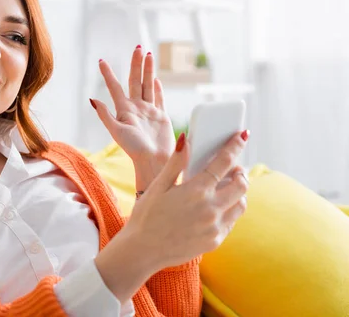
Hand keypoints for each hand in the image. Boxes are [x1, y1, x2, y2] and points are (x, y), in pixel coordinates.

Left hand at [90, 45, 174, 186]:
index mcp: (124, 110)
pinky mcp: (161, 116)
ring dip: (148, 70)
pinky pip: (158, 98)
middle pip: (135, 80)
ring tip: (149, 54)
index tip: (101, 61)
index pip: (115, 87)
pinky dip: (157, 87)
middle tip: (138, 48)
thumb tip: (93, 99)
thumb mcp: (116, 131)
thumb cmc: (134, 149)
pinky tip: (155, 78)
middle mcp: (136, 108)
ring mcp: (149, 111)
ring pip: (148, 85)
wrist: (154, 161)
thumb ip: (105, 115)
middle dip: (136, 64)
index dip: (108, 74)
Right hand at [127, 130, 249, 268]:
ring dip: (237, 194)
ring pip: (240, 205)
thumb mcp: (158, 186)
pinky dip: (228, 211)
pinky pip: (231, 222)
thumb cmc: (147, 215)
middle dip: (240, 173)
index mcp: (196, 190)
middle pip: (241, 184)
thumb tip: (185, 139)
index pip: (224, 162)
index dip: (235, 146)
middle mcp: (210, 209)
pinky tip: (214, 208)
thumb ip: (175, 162)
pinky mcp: (215, 241)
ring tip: (225, 189)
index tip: (242, 136)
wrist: (143, 250)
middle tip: (233, 169)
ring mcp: (215, 227)